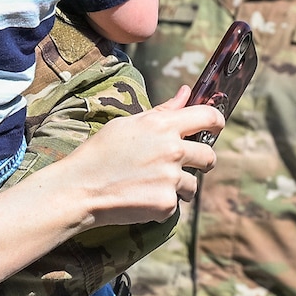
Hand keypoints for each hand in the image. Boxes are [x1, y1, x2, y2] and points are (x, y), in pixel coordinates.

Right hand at [50, 88, 221, 227]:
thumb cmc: (99, 154)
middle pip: (209, 156)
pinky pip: (175, 204)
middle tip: (179, 166)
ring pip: (193, 184)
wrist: (78, 189)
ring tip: (149, 186)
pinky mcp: (166, 203)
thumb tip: (186, 92)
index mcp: (162, 126)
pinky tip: (139, 198)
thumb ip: (162, 111)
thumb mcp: (127, 125)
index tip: (214, 129)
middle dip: (201, 162)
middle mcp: (172, 150)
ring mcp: (171, 178)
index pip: (208, 117)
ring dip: (178, 186)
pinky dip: (161, 204)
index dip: (216, 122)